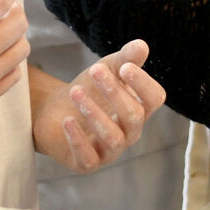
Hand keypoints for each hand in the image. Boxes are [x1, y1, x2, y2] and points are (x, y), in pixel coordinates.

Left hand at [33, 39, 167, 172]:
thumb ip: (125, 58)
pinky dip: (78, 139)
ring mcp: (110, 150)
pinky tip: (67, 120)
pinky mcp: (87, 163)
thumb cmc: (89, 89)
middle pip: (134, 116)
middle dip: (114, 92)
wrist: (55, 110)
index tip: (124, 67)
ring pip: (113, 137)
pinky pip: (88, 157)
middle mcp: (130, 132)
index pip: (155, 99)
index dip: (143, 84)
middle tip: (94, 70)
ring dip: (94, 113)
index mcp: (140, 109)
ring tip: (75, 92)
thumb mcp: (107, 69)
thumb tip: (142, 46)